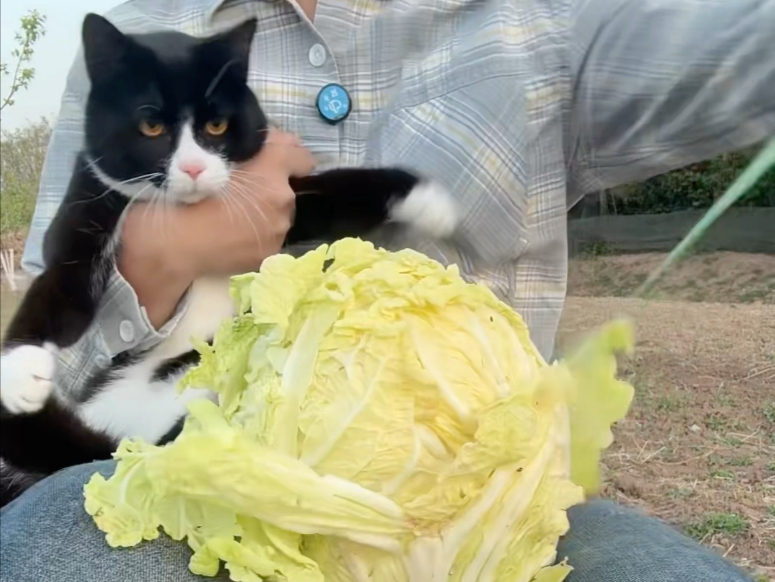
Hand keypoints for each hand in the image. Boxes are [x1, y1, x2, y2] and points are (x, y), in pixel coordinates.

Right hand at [119, 130, 315, 327]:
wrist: (173, 243)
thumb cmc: (186, 195)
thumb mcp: (213, 158)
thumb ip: (253, 146)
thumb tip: (273, 138)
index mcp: (271, 172)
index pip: (300, 157)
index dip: (292, 157)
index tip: (282, 160)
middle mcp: (283, 201)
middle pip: (286, 188)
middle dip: (270, 187)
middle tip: (242, 191)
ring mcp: (278, 230)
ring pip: (279, 214)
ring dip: (265, 211)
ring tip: (235, 215)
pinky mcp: (270, 253)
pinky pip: (269, 236)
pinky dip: (257, 233)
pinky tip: (233, 234)